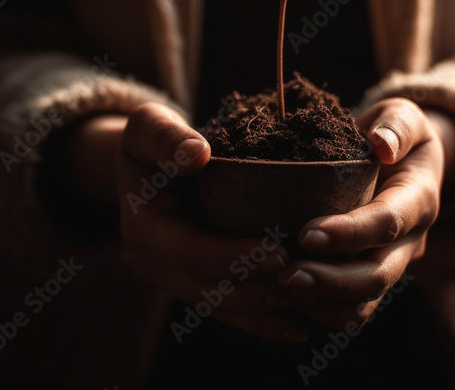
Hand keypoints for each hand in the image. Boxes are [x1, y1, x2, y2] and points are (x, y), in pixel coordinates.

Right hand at [113, 103, 307, 341]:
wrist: (143, 170)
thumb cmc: (152, 141)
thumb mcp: (148, 125)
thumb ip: (165, 135)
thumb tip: (197, 153)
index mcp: (143, 228)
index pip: (191, 252)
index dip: (234, 257)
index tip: (280, 251)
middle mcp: (154, 264)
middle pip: (209, 291)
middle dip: (258, 291)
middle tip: (307, 281)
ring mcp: (173, 281)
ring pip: (221, 308)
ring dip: (265, 312)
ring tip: (311, 304)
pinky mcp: (193, 287)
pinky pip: (228, 312)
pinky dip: (261, 323)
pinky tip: (299, 329)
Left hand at [277, 98, 443, 329]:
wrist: (406, 165)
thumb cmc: (396, 136)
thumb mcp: (404, 116)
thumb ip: (397, 126)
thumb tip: (381, 145)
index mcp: (418, 200)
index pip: (386, 224)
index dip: (349, 234)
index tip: (306, 233)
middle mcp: (410, 242)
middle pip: (376, 277)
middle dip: (330, 283)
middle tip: (284, 276)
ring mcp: (391, 266)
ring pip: (363, 305)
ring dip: (320, 304)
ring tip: (277, 288)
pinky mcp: (369, 281)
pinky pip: (348, 311)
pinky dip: (316, 312)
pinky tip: (281, 297)